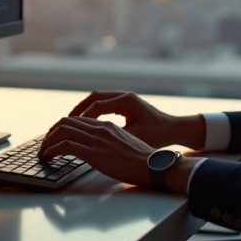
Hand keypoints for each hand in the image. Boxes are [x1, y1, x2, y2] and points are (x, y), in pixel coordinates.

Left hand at [38, 116, 201, 192]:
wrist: (153, 165)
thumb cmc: (143, 160)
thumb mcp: (125, 145)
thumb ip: (111, 143)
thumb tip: (102, 151)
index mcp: (107, 126)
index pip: (78, 120)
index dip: (63, 127)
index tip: (56, 137)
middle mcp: (100, 128)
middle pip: (66, 122)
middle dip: (51, 132)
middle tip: (45, 144)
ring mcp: (96, 139)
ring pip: (62, 131)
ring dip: (47, 142)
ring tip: (42, 153)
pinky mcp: (93, 152)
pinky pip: (64, 146)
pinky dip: (51, 150)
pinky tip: (47, 157)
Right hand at [67, 91, 205, 149]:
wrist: (175, 130)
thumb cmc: (158, 136)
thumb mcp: (135, 138)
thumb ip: (116, 138)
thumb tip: (94, 145)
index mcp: (127, 101)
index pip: (98, 106)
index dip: (83, 118)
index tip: (71, 129)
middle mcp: (124, 96)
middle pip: (94, 97)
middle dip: (78, 110)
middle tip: (65, 122)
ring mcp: (125, 98)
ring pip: (97, 99)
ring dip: (84, 109)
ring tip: (71, 123)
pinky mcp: (125, 104)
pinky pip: (103, 104)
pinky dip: (93, 111)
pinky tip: (86, 124)